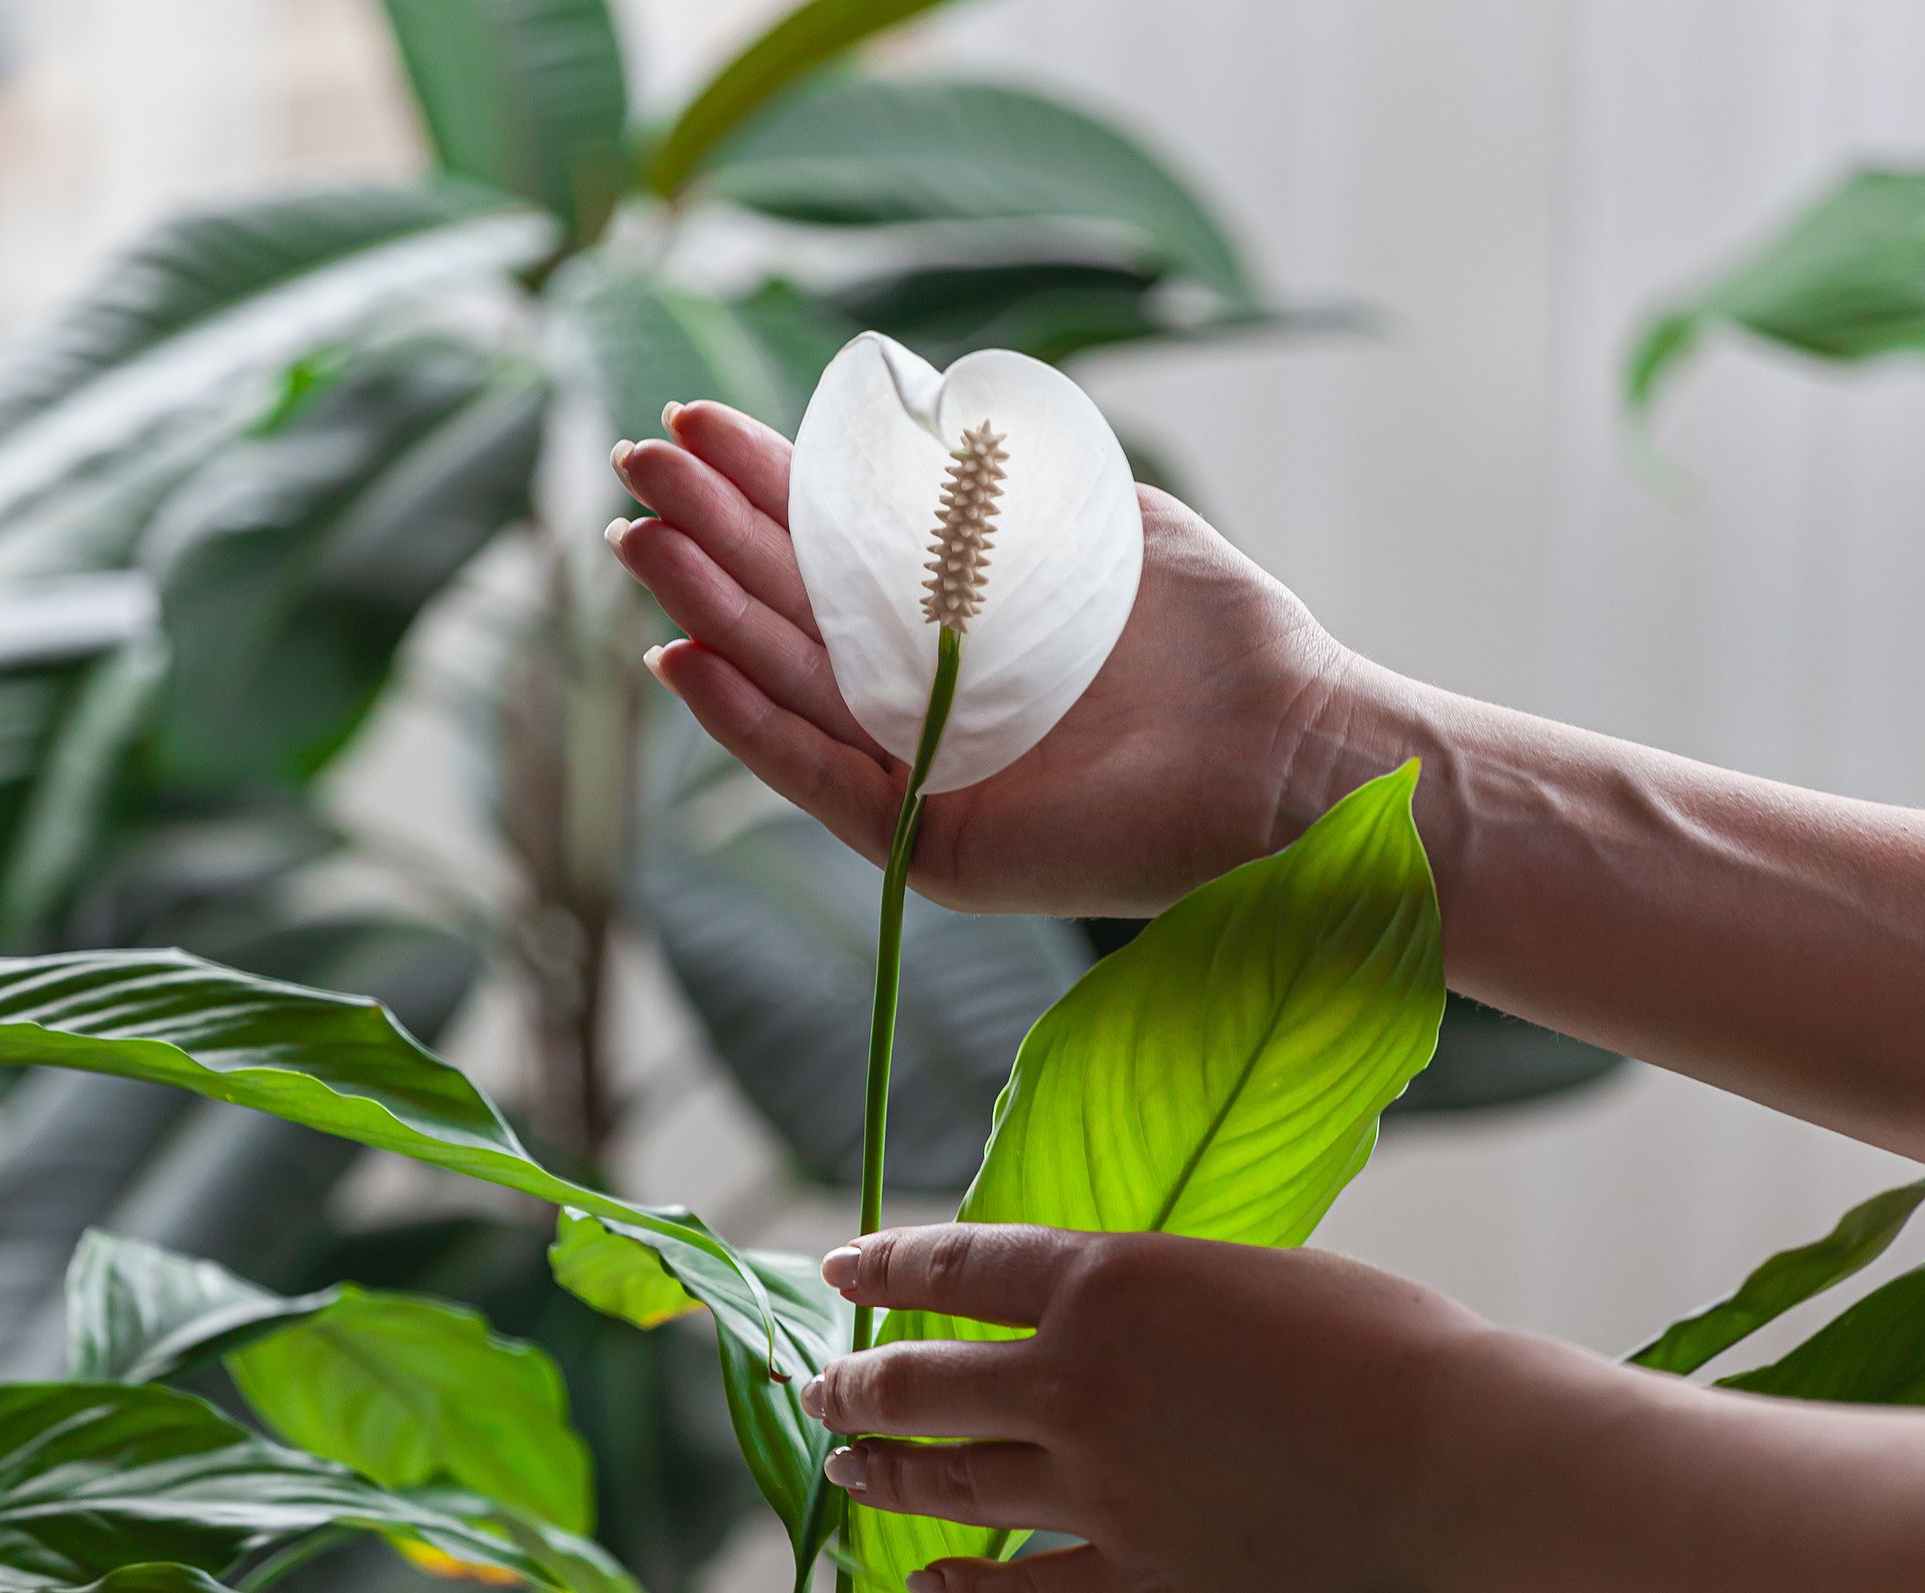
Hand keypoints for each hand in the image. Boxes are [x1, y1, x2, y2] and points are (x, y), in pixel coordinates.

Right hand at [610, 402, 1355, 918]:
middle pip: (789, 608)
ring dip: (706, 614)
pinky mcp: (937, 844)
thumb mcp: (1103, 522)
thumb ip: (1007, 479)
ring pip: (788, 685)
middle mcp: (927, 694)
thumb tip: (913, 416)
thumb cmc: (1218, 639)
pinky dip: (748, 725)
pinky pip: (821, 779)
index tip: (692, 422)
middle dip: (708, 534)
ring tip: (638, 547)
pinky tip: (683, 661)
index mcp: (960, 616)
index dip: (761, 483)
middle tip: (633, 467)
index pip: (835, 543)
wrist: (1291, 751)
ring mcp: (925, 772)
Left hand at [802, 1222, 1561, 1592]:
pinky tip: (927, 1587)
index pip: (950, 1267)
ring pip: (951, 1484)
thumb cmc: (1382, 1342)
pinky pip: (1024, 1592)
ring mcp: (1099, 1489)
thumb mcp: (1241, 1272)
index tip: (837, 1274)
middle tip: (821, 1391)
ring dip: (884, 1475)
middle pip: (920, 1385)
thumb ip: (1148, 1295)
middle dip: (854, 1387)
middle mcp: (1074, 1383)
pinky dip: (966, 1591)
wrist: (1461, 1457)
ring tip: (846, 1467)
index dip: (881, 1268)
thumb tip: (1096, 1317)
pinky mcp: (1143, 1577)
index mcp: (1103, 1280)